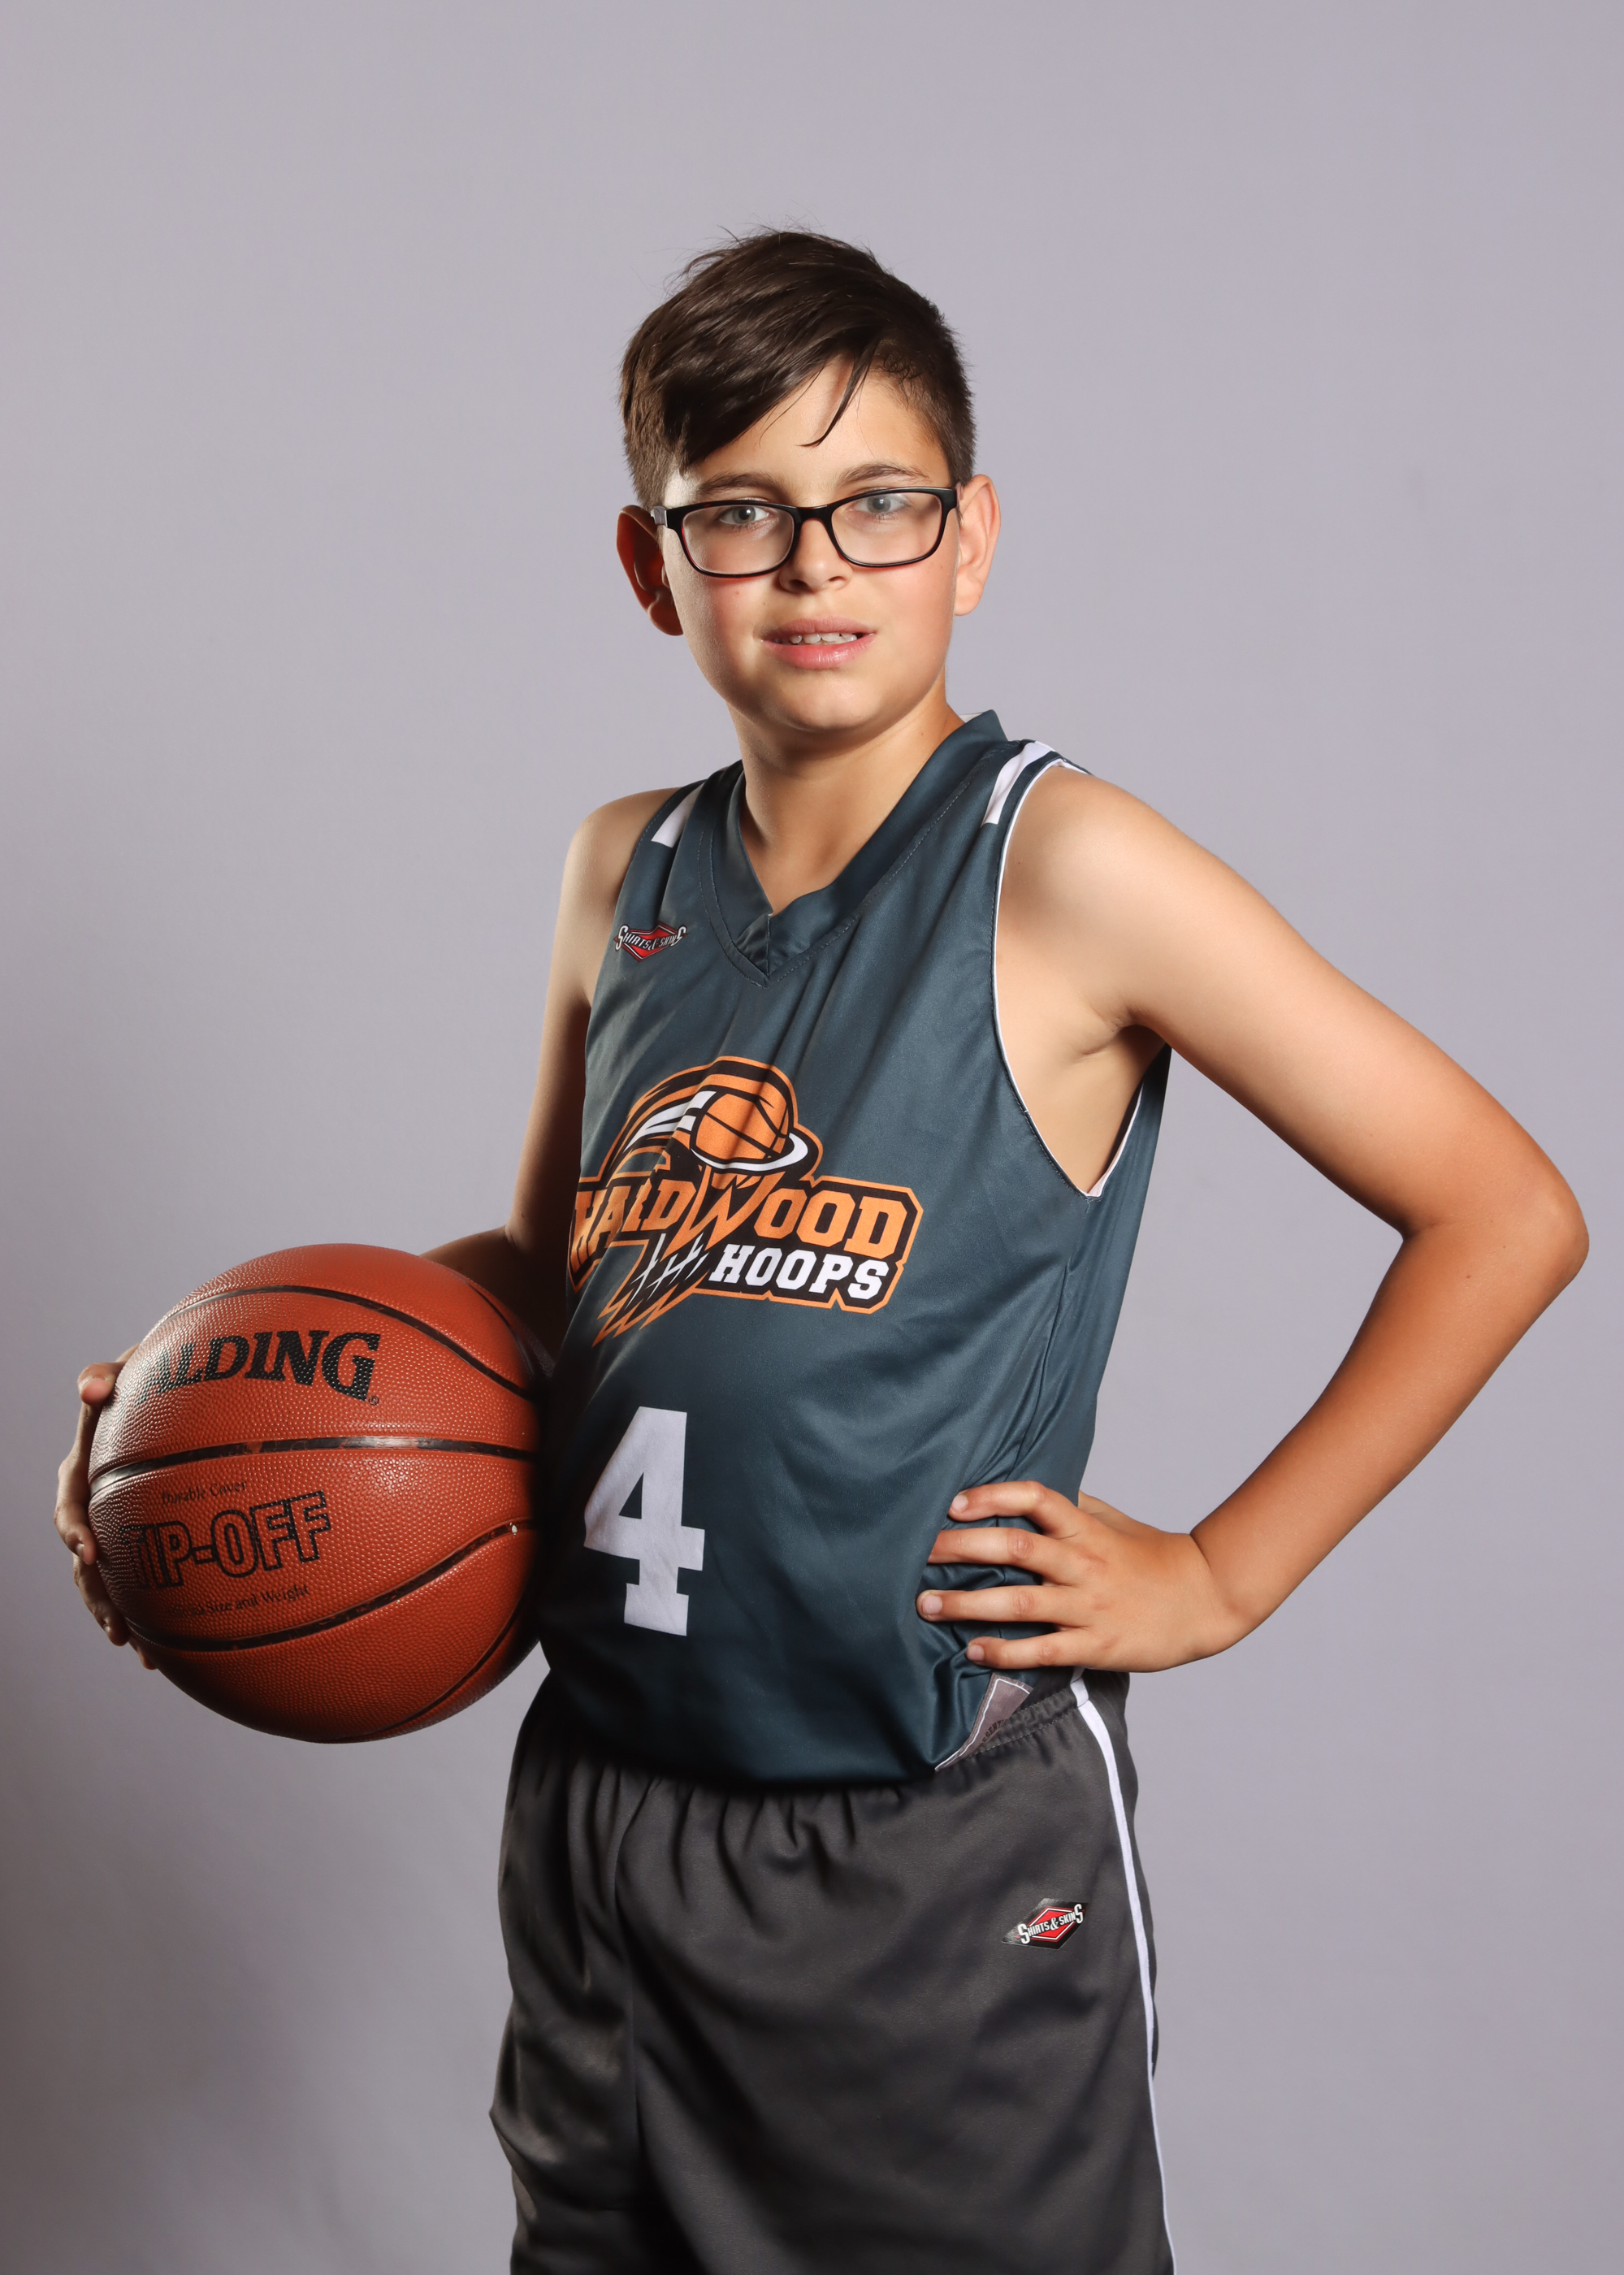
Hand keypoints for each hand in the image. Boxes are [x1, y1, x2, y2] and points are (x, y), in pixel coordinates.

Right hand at [54, 1353, 154, 1665]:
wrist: (169, 1399)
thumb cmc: (143, 1382)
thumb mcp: (123, 1372)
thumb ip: (104, 1376)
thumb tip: (90, 1388)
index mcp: (81, 1475)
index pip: (69, 1509)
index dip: (75, 1533)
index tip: (91, 1553)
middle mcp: (92, 1509)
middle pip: (84, 1564)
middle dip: (98, 1598)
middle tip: (116, 1626)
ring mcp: (113, 1529)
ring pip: (107, 1584)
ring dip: (119, 1617)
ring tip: (140, 1651)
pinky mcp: (140, 1542)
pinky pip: (140, 1585)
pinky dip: (151, 1618)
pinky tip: (166, 1652)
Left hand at [918, 1480, 1243, 1673]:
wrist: (1204, 1600)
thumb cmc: (1152, 1557)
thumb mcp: (1112, 1521)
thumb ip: (1070, 1506)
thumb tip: (1021, 1491)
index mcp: (1086, 1529)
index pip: (1037, 1499)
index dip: (993, 1497)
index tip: (953, 1504)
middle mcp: (1083, 1564)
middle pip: (1014, 1549)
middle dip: (959, 1550)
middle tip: (916, 1552)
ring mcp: (1088, 1606)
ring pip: (1019, 1603)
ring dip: (967, 1605)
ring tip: (926, 1605)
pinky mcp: (1096, 1645)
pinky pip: (1041, 1650)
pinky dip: (1004, 1651)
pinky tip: (972, 1651)